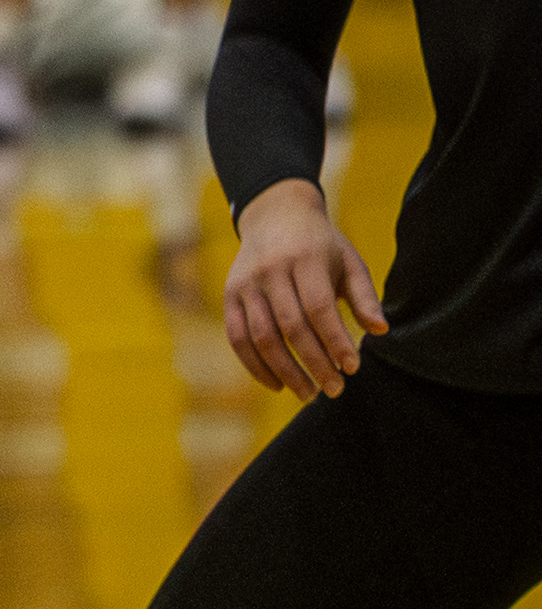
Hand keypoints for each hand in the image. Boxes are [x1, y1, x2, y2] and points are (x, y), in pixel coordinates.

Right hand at [223, 174, 382, 401]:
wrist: (275, 215)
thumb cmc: (320, 245)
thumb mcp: (348, 261)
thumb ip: (365, 295)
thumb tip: (380, 330)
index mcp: (305, 258)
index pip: (319, 307)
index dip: (335, 341)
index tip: (352, 368)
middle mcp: (271, 270)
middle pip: (291, 327)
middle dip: (314, 363)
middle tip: (334, 390)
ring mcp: (245, 284)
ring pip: (262, 337)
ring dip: (285, 372)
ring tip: (308, 394)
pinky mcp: (229, 296)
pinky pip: (237, 338)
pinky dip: (256, 367)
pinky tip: (277, 385)